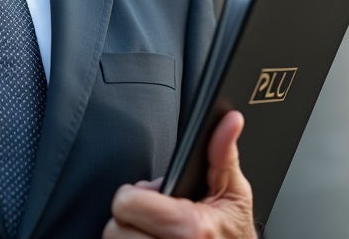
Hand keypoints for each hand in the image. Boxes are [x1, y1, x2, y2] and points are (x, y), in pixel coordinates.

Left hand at [103, 111, 254, 238]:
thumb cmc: (234, 233)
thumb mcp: (234, 192)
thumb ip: (224, 154)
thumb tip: (230, 122)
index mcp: (189, 227)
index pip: (127, 203)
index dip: (134, 195)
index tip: (149, 196)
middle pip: (114, 227)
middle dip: (132, 218)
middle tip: (155, 217)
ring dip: (131, 233)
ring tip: (154, 229)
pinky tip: (152, 237)